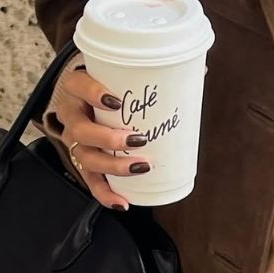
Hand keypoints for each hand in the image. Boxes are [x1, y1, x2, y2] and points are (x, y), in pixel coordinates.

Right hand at [48, 56, 148, 210]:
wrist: (87, 101)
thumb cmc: (110, 86)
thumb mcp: (124, 75)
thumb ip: (158, 71)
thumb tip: (201, 70)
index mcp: (77, 88)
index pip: (77, 85)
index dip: (93, 94)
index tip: (117, 102)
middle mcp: (72, 115)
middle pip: (81, 130)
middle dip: (108, 138)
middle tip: (137, 140)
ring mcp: (75, 141)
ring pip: (85, 156)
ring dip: (112, 165)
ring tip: (140, 167)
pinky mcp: (82, 162)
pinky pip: (91, 181)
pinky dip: (105, 194)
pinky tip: (123, 202)